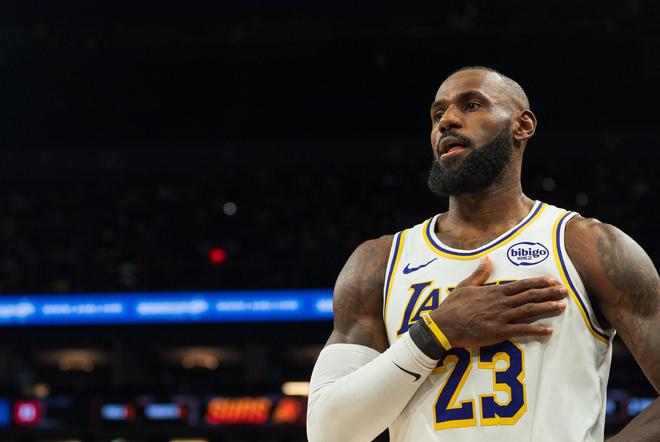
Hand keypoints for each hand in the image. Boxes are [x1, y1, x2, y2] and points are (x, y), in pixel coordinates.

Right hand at [430, 256, 567, 347]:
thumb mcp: (465, 286)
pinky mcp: (499, 332)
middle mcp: (501, 302)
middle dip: (549, 293)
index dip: (538, 283)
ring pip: (530, 310)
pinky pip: (522, 330)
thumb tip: (487, 259)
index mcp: (494, 291)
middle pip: (530, 295)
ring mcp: (502, 317)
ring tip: (562, 306)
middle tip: (565, 292)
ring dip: (547, 308)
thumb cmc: (453, 306)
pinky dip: (537, 330)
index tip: (552, 281)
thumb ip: (479, 274)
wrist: (444, 325)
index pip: (521, 284)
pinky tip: (549, 331)